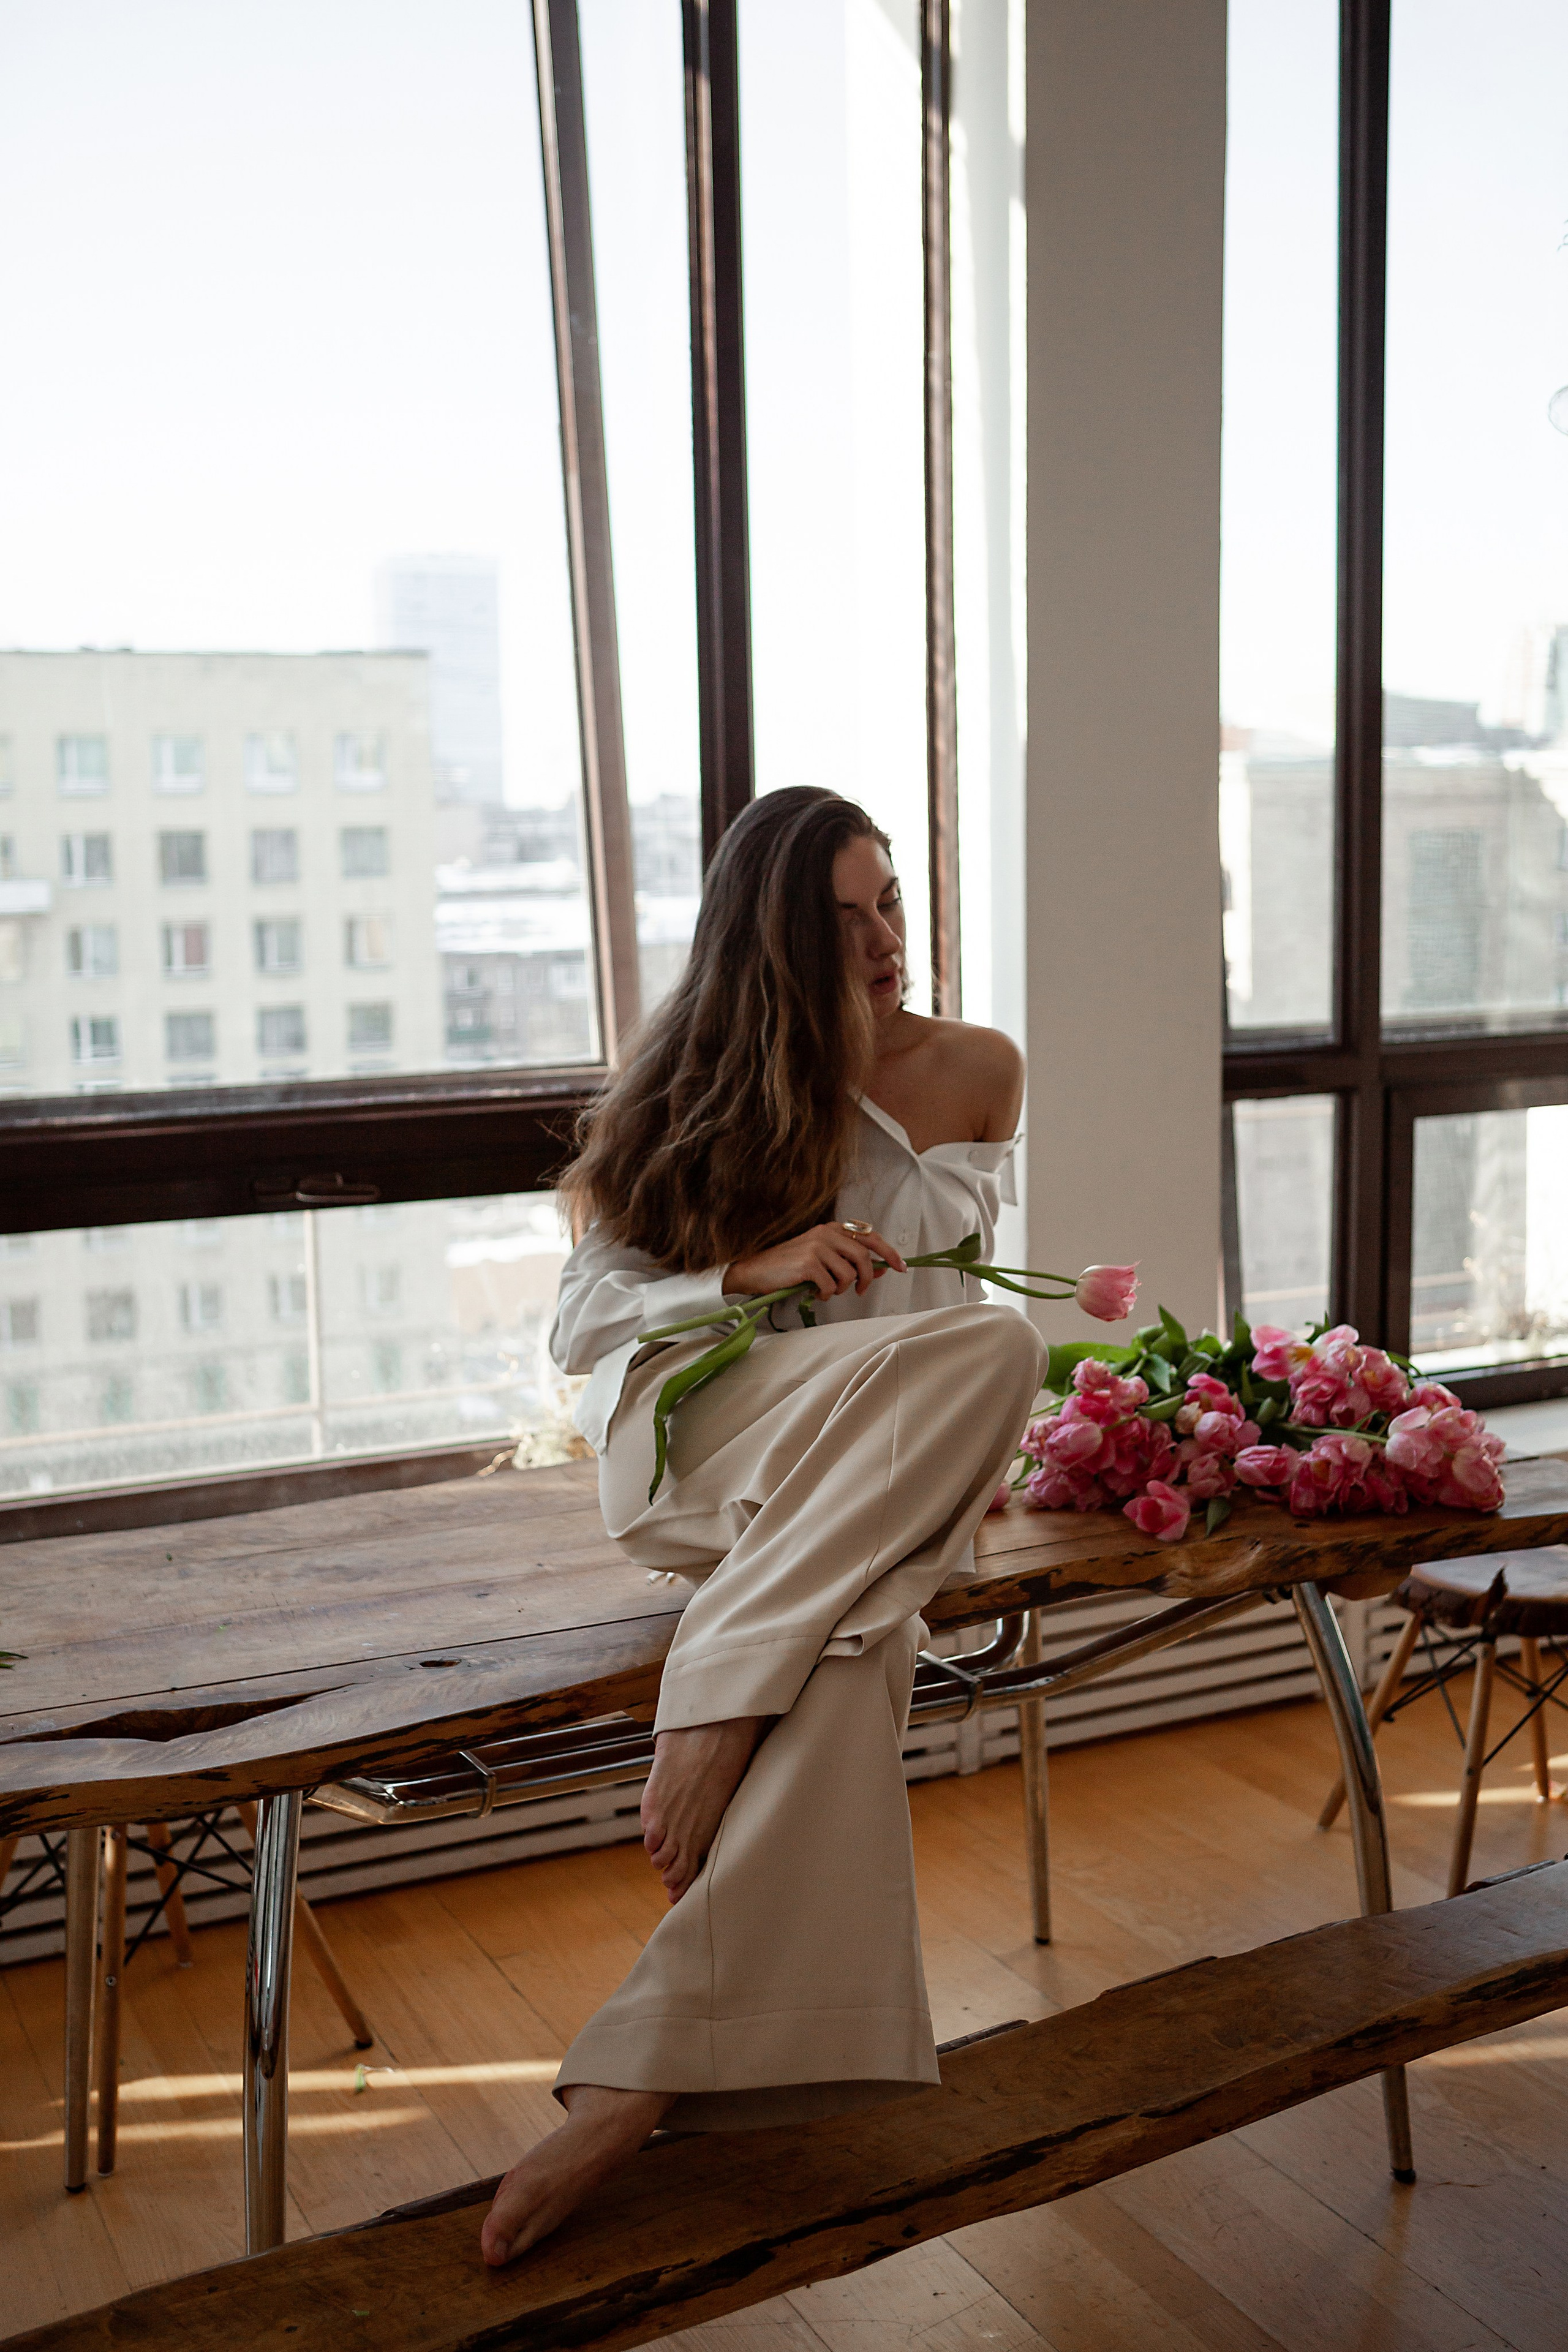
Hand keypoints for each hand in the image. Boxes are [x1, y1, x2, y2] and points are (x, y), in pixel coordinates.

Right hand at [725, 1222, 907, 1301]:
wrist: (754, 1269)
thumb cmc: (789, 1265)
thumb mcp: (821, 1257)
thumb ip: (848, 1260)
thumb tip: (879, 1269)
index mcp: (832, 1229)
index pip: (870, 1237)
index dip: (889, 1252)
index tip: (900, 1267)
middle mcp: (826, 1234)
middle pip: (864, 1257)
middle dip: (866, 1278)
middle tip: (860, 1291)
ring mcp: (817, 1247)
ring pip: (849, 1274)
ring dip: (842, 1289)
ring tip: (827, 1290)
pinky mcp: (808, 1264)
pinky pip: (831, 1286)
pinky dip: (825, 1294)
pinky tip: (814, 1292)